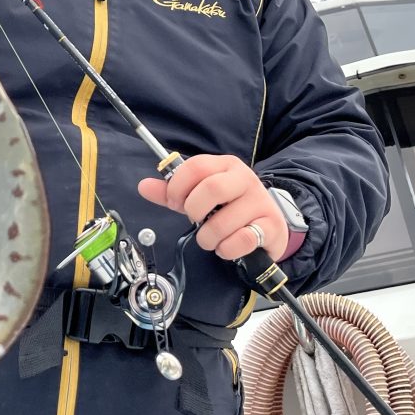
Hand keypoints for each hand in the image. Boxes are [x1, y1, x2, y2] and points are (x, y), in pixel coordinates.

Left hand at [137, 154, 288, 261]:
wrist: (268, 226)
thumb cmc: (229, 208)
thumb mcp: (199, 196)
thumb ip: (172, 192)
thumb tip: (143, 186)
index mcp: (225, 165)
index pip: (196, 166)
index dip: (178, 187)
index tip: (174, 203)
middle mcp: (245, 179)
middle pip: (211, 188)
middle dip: (193, 211)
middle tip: (194, 221)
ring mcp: (260, 202)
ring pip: (223, 221)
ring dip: (208, 238)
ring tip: (210, 238)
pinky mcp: (271, 225)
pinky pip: (242, 239)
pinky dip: (227, 249)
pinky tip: (227, 247)